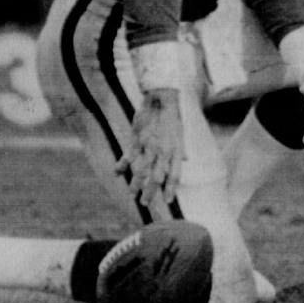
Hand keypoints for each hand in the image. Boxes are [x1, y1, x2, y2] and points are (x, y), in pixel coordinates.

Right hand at [115, 89, 184, 204]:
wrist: (162, 99)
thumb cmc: (172, 117)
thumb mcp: (181, 133)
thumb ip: (181, 149)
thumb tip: (186, 159)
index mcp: (176, 150)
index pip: (175, 174)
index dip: (171, 189)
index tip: (166, 201)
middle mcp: (164, 150)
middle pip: (157, 177)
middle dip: (151, 192)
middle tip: (145, 203)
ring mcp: (150, 145)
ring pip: (142, 170)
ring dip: (136, 184)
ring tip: (132, 195)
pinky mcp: (138, 139)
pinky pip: (129, 156)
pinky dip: (122, 165)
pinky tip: (117, 173)